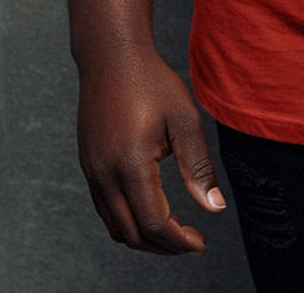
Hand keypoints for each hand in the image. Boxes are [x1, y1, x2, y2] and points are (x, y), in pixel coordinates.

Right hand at [76, 46, 225, 253]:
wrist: (112, 56)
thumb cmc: (152, 82)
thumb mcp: (184, 120)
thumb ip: (199, 167)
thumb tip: (215, 208)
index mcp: (131, 164)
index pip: (154, 224)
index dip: (179, 241)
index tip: (201, 242)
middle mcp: (104, 174)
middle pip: (131, 234)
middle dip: (163, 247)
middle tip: (191, 241)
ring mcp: (91, 171)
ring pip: (115, 226)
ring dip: (144, 237)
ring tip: (174, 229)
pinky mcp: (88, 165)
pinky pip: (105, 208)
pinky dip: (128, 220)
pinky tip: (151, 207)